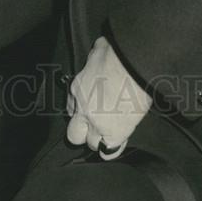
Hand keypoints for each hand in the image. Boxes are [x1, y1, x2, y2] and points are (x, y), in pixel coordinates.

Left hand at [66, 36, 150, 159]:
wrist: (130, 65)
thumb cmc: (117, 53)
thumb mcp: (99, 50)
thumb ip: (96, 57)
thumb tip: (101, 50)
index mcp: (78, 87)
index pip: (71, 107)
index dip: (79, 111)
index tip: (86, 112)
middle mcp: (83, 108)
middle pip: (74, 133)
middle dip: (82, 133)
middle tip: (93, 129)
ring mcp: (97, 123)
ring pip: (91, 143)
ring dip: (98, 141)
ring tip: (108, 138)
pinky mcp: (113, 133)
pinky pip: (109, 150)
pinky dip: (111, 150)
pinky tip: (115, 147)